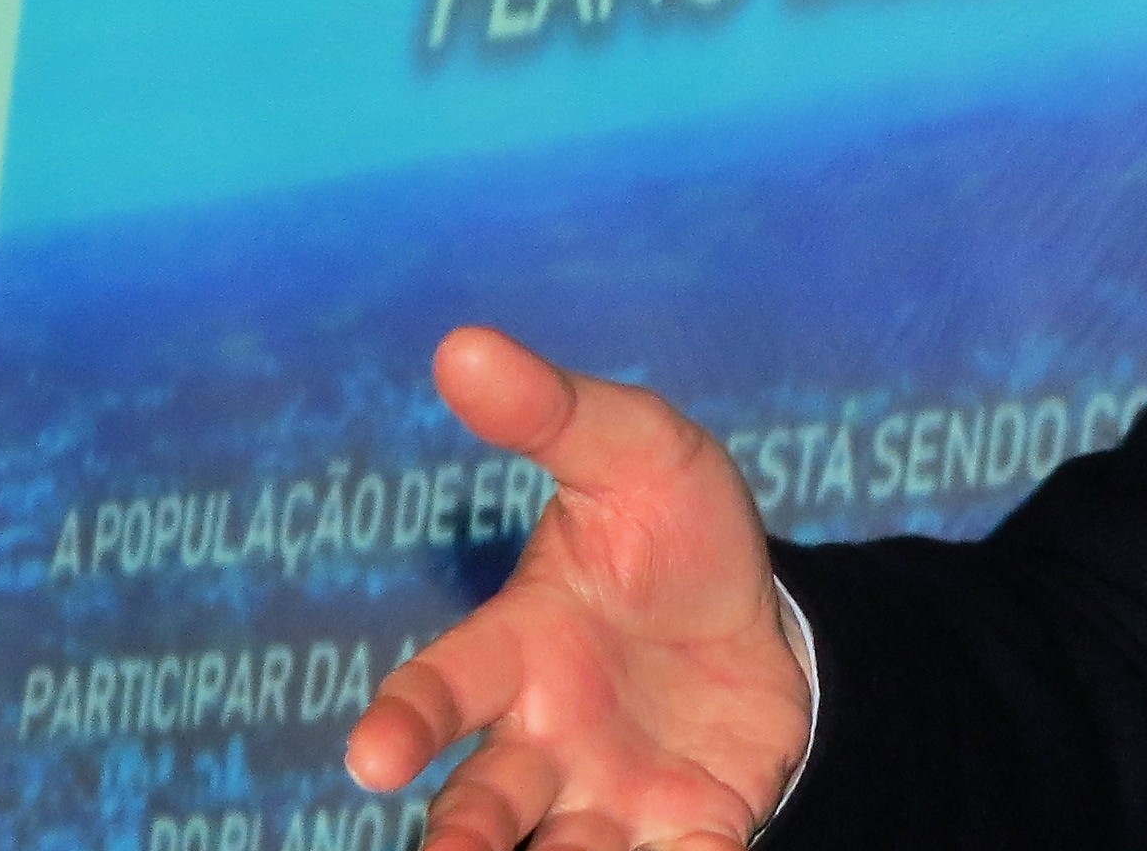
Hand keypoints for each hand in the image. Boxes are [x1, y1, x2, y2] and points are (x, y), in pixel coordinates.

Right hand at [346, 328, 811, 850]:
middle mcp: (546, 738)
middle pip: (483, 802)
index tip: (371, 757)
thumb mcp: (635, 452)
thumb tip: (460, 345)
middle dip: (462, 836)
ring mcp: (611, 795)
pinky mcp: (689, 830)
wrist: (776, 618)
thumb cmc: (674, 536)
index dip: (404, 722)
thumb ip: (552, 414)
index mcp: (519, 648)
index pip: (440, 687)